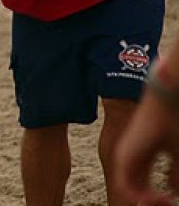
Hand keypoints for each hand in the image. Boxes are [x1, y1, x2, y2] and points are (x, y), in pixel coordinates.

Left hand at [115, 86, 178, 203]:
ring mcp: (126, 157)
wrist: (167, 101)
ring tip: (166, 203)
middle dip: (153, 201)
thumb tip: (173, 192)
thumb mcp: (178, 155)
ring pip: (131, 191)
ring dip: (149, 201)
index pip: (147, 185)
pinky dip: (142, 197)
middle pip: (138, 190)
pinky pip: (127, 187)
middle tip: (169, 205)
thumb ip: (175, 175)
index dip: (160, 197)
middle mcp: (132, 157)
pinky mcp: (124, 156)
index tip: (172, 201)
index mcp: (144, 155)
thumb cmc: (177, 123)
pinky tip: (159, 198)